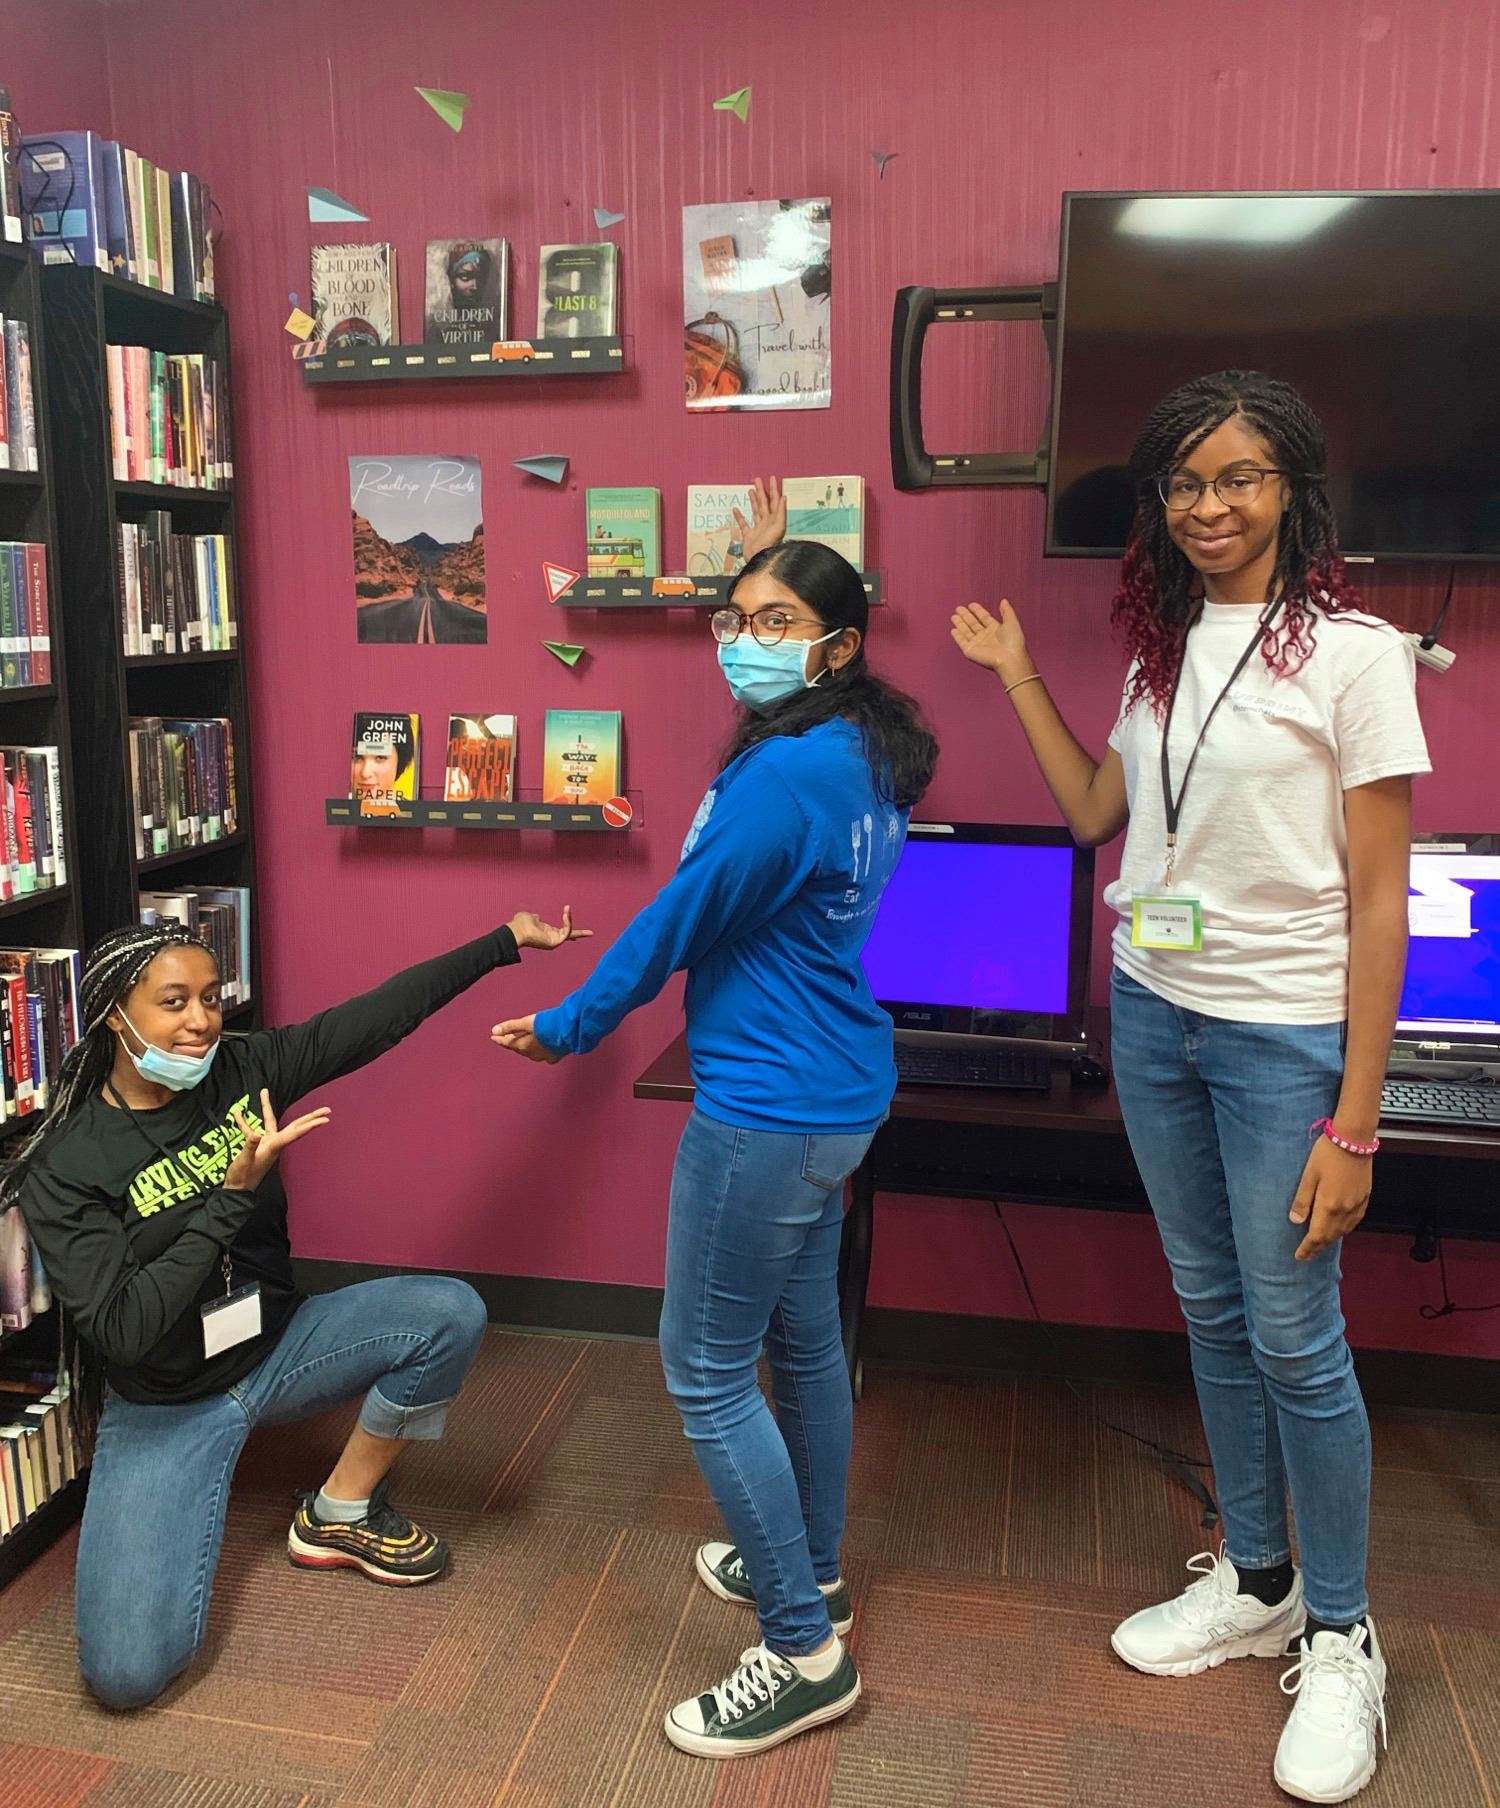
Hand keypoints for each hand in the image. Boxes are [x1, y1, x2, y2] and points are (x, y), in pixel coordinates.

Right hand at [225, 1089, 330, 1192]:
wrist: (236, 1190)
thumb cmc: (241, 1178)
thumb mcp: (244, 1162)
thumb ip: (249, 1147)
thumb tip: (255, 1134)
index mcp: (274, 1147)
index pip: (295, 1133)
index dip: (310, 1125)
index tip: (326, 1118)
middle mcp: (274, 1143)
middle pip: (295, 1126)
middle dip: (310, 1116)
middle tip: (327, 1108)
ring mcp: (266, 1143)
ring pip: (271, 1121)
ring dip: (266, 1107)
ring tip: (263, 1092)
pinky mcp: (257, 1145)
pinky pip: (252, 1129)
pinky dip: (244, 1122)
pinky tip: (237, 1114)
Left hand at [490, 1014, 562, 1063]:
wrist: (570, 1031)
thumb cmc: (549, 1024)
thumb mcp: (527, 1022)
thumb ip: (511, 1026)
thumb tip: (494, 1030)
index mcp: (524, 1046)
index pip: (508, 1043)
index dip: (500, 1039)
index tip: (493, 1037)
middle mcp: (532, 1054)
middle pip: (518, 1048)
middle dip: (512, 1042)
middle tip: (505, 1037)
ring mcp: (544, 1056)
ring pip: (530, 1052)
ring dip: (525, 1046)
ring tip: (522, 1041)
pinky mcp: (555, 1056)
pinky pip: (543, 1055)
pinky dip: (539, 1050)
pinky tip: (541, 1047)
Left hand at [506, 906, 593, 951]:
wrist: (516, 930)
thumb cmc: (520, 924)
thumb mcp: (529, 917)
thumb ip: (534, 917)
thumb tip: (537, 917)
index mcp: (546, 933)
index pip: (561, 931)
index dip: (568, 927)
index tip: (577, 930)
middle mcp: (552, 938)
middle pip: (570, 936)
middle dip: (581, 934)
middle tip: (592, 933)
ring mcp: (554, 941)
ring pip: (568, 931)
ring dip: (568, 919)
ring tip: (567, 909)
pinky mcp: (556, 942)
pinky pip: (567, 931)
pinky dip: (567, 922)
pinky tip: (566, 913)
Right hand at [732, 476, 785, 562]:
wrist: (760, 559)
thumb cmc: (770, 545)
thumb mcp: (779, 527)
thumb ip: (781, 512)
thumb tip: (783, 497)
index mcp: (774, 519)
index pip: (774, 500)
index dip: (773, 489)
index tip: (771, 478)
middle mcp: (767, 523)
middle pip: (764, 503)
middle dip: (761, 491)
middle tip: (757, 479)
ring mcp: (758, 529)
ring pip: (755, 511)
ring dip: (753, 500)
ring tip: (750, 490)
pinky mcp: (749, 536)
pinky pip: (743, 524)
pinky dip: (739, 517)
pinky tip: (735, 509)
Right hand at [951, 600, 1032, 685]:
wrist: (1008, 658)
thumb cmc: (1013, 641)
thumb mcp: (1012, 622)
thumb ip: (1007, 611)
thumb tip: (1004, 601)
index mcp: (995, 629)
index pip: (984, 618)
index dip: (978, 611)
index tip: (971, 605)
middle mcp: (985, 636)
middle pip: (973, 624)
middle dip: (966, 616)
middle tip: (958, 608)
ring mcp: (978, 644)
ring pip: (966, 632)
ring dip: (960, 624)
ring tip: (954, 616)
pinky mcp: (970, 651)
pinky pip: (962, 642)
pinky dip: (957, 636)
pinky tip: (953, 630)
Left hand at [1289, 1136, 1372, 1260]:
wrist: (1354, 1139)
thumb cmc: (1327, 1153)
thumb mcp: (1309, 1175)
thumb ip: (1302, 1200)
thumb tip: (1295, 1221)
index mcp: (1329, 1205)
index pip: (1317, 1236)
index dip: (1308, 1248)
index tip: (1299, 1257)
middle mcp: (1346, 1209)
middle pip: (1331, 1236)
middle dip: (1318, 1247)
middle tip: (1307, 1255)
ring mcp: (1358, 1204)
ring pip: (1344, 1230)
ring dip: (1331, 1239)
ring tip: (1320, 1244)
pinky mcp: (1366, 1197)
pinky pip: (1355, 1221)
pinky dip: (1345, 1229)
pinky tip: (1340, 1228)